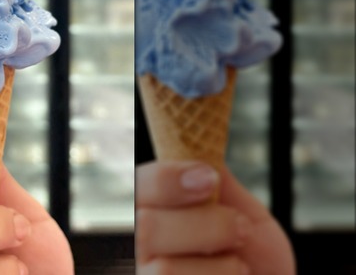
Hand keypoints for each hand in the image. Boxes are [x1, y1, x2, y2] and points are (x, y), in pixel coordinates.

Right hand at [136, 161, 294, 273]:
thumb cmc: (259, 261)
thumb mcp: (244, 212)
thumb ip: (218, 181)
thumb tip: (202, 136)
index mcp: (159, 210)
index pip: (139, 185)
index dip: (166, 180)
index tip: (208, 178)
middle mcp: (143, 245)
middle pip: (145, 225)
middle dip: (203, 225)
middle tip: (239, 229)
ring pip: (163, 267)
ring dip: (218, 264)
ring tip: (239, 264)